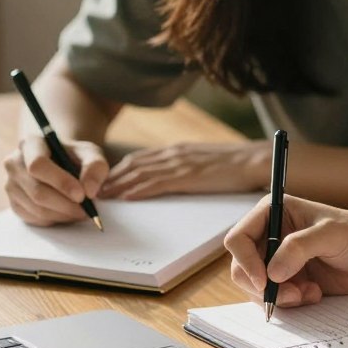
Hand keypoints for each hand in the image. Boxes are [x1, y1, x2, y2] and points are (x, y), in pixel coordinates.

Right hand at [3, 136, 108, 225]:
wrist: (61, 163)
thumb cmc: (74, 157)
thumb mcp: (90, 153)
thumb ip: (95, 167)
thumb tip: (89, 191)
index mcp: (30, 144)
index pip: (38, 165)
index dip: (61, 182)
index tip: (82, 195)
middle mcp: (14, 163)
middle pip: (37, 192)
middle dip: (66, 205)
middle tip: (87, 210)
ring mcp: (11, 185)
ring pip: (36, 209)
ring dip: (63, 214)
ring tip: (81, 211)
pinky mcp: (14, 203)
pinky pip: (34, 219)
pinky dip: (55, 219)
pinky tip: (67, 212)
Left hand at [98, 141, 267, 199]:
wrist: (253, 160)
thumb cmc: (234, 164)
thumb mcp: (204, 161)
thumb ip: (187, 165)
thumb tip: (176, 176)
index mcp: (177, 150)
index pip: (140, 158)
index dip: (119, 169)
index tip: (105, 179)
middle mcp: (173, 153)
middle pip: (133, 165)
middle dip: (112, 178)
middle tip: (94, 189)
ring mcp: (179, 164)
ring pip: (139, 174)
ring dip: (118, 186)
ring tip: (102, 196)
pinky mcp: (186, 176)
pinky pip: (156, 184)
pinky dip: (137, 190)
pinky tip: (126, 197)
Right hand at [224, 195, 347, 306]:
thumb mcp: (331, 234)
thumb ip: (299, 248)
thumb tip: (271, 272)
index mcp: (274, 212)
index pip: (239, 238)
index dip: (245, 262)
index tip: (265, 282)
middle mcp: (270, 235)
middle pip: (241, 267)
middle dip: (262, 286)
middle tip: (290, 295)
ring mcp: (278, 260)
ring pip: (256, 287)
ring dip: (278, 297)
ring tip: (308, 293)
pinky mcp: (289, 280)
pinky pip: (274, 298)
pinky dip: (290, 302)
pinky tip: (314, 294)